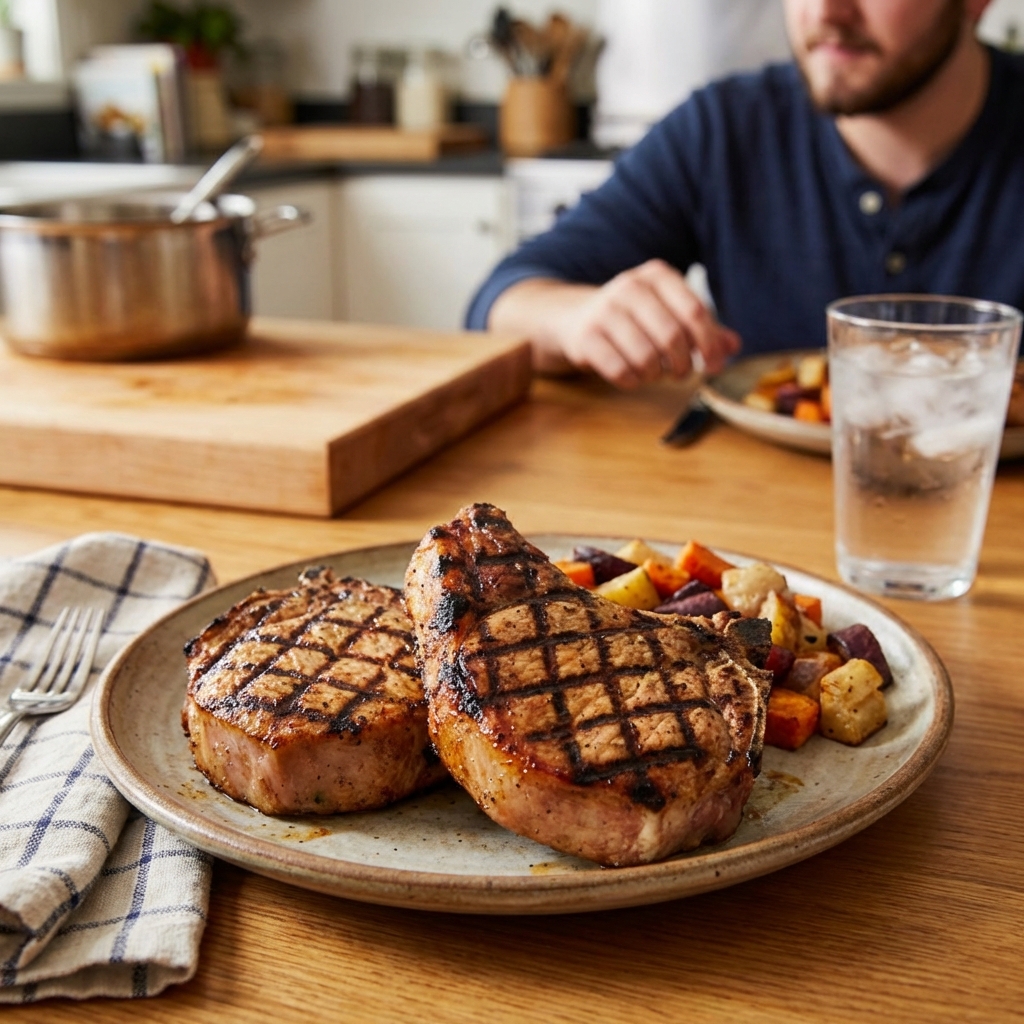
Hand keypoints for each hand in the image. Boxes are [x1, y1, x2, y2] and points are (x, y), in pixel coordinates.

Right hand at [548, 260, 740, 387]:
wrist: (573, 318)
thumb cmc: (631, 319)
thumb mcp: (666, 313)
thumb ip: (701, 329)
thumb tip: (733, 346)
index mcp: (657, 276)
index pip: (694, 311)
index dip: (709, 344)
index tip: (716, 365)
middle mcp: (629, 287)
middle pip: (672, 337)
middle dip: (683, 364)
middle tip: (681, 374)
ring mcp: (604, 311)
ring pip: (646, 357)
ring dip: (656, 375)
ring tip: (654, 373)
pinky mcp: (585, 337)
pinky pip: (620, 370)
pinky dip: (633, 381)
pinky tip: (632, 376)